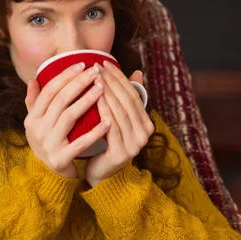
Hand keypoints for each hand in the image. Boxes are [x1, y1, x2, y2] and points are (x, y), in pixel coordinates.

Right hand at [24, 62, 110, 177]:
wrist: (48, 174)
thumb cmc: (48, 141)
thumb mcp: (38, 122)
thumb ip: (35, 101)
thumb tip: (34, 79)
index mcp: (32, 117)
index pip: (49, 91)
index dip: (65, 76)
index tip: (82, 64)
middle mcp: (37, 129)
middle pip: (60, 101)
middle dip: (79, 84)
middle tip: (95, 72)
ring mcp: (48, 144)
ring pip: (69, 117)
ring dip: (86, 101)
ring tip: (102, 89)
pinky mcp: (60, 159)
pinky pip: (79, 143)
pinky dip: (94, 132)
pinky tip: (108, 122)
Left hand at [85, 62, 153, 186]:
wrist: (101, 175)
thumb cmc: (107, 143)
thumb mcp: (118, 118)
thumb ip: (126, 98)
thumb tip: (138, 73)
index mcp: (146, 124)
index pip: (134, 95)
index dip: (120, 78)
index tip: (105, 64)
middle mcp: (144, 134)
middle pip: (127, 102)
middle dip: (112, 82)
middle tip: (97, 67)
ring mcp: (134, 145)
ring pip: (120, 113)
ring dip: (107, 94)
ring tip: (94, 79)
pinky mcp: (121, 154)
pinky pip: (112, 128)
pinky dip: (105, 112)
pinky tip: (96, 100)